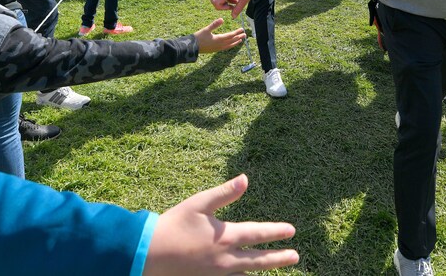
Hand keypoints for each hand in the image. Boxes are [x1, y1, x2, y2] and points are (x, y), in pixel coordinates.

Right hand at [144, 174, 298, 275]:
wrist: (149, 254)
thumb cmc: (174, 224)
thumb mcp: (199, 203)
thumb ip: (225, 193)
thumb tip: (245, 178)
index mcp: (226, 237)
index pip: (258, 234)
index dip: (276, 232)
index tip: (292, 231)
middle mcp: (226, 259)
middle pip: (259, 260)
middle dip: (278, 258)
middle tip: (295, 256)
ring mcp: (217, 274)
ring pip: (247, 274)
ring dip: (263, 270)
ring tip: (276, 268)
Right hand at [193, 18, 245, 53]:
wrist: (192, 47)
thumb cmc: (198, 37)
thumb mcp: (206, 29)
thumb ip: (214, 24)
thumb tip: (222, 19)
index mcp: (219, 39)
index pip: (231, 35)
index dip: (237, 32)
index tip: (242, 29)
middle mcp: (220, 45)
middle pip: (232, 41)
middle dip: (239, 37)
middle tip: (245, 34)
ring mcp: (218, 48)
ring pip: (229, 45)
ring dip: (235, 42)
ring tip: (241, 40)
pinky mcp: (215, 50)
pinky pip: (226, 48)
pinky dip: (230, 46)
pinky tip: (231, 45)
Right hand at [210, 0, 270, 18]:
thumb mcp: (245, 0)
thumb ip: (238, 9)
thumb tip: (233, 16)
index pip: (215, 2)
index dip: (221, 8)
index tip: (230, 7)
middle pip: (213, 0)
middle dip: (220, 6)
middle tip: (230, 6)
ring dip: (225, 2)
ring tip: (236, 2)